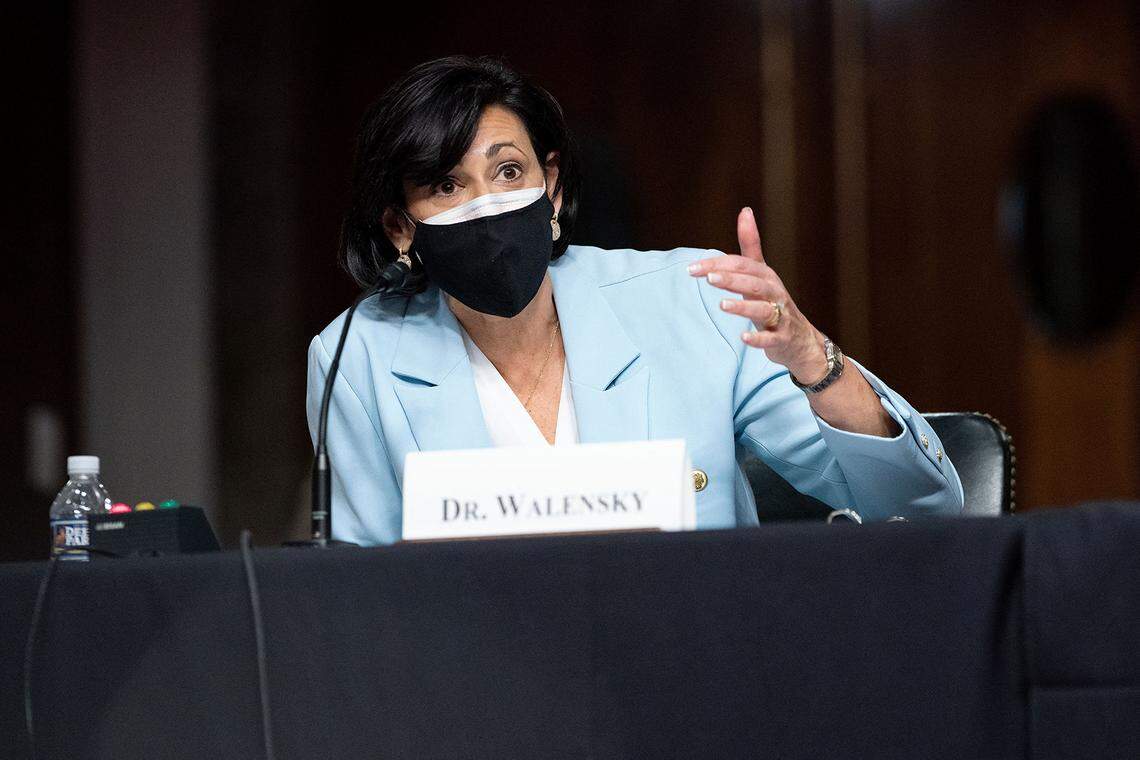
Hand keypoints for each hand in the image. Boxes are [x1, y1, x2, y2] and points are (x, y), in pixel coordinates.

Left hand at [688, 207, 827, 384]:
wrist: (800, 339)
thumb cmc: (774, 302)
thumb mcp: (762, 273)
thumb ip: (751, 245)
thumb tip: (745, 211)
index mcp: (766, 276)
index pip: (741, 265)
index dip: (718, 265)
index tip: (692, 268)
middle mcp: (774, 293)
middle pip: (753, 283)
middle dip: (731, 279)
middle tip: (708, 278)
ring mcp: (780, 316)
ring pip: (763, 309)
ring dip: (743, 306)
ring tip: (722, 305)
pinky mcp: (782, 337)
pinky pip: (771, 338)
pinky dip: (758, 338)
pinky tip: (743, 338)